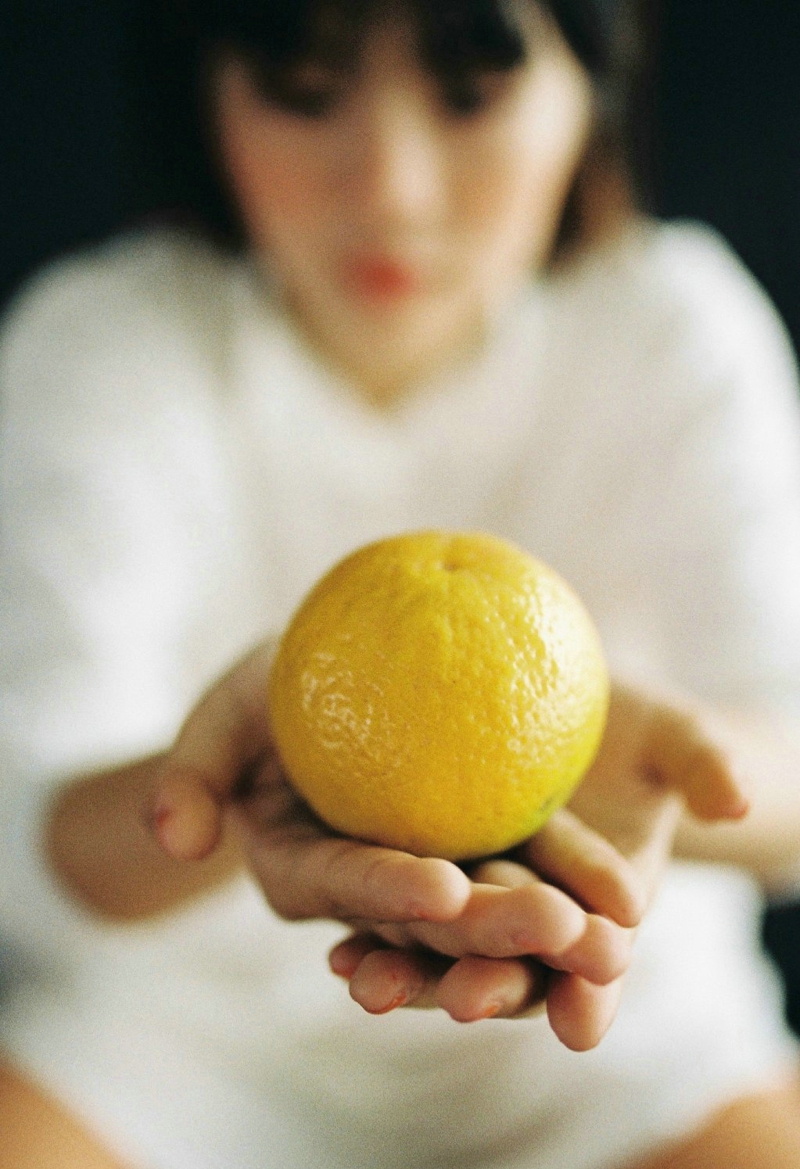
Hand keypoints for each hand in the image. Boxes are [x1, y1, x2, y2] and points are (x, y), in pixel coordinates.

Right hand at [149, 647, 641, 1043]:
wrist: (365, 660)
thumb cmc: (286, 674)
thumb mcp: (234, 701)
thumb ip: (195, 764)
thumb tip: (174, 838)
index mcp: (306, 867)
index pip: (344, 884)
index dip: (385, 891)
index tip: (440, 888)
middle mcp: (376, 888)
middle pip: (430, 918)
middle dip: (488, 933)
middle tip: (554, 927)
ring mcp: (438, 874)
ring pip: (492, 914)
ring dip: (546, 938)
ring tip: (606, 942)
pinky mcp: (491, 852)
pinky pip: (533, 873)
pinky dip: (572, 891)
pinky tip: (623, 907)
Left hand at [334, 681, 749, 1048]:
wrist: (557, 703)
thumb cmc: (629, 723)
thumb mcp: (670, 733)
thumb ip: (702, 763)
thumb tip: (734, 800)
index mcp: (600, 903)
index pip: (598, 954)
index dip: (591, 986)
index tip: (583, 1021)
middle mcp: (533, 914)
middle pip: (509, 960)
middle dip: (490, 983)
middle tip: (470, 1002)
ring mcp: (476, 897)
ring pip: (442, 948)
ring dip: (411, 975)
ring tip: (373, 988)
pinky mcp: (426, 873)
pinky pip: (392, 909)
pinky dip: (369, 934)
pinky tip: (338, 956)